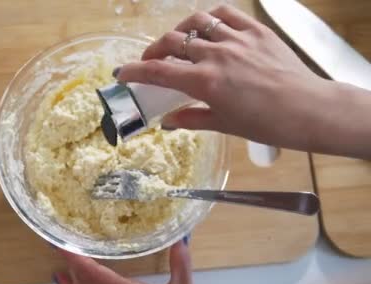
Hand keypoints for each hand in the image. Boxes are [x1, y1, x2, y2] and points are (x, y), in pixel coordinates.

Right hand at [116, 5, 370, 157]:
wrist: (307, 109)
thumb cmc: (265, 123)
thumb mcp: (224, 124)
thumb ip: (191, 118)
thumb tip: (168, 121)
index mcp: (204, 82)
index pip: (157, 72)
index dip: (134, 71)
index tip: (122, 74)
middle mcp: (215, 55)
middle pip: (171, 43)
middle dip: (153, 51)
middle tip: (151, 62)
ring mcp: (236, 39)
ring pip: (195, 23)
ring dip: (179, 32)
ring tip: (178, 42)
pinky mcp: (255, 30)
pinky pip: (225, 14)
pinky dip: (209, 18)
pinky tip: (207, 27)